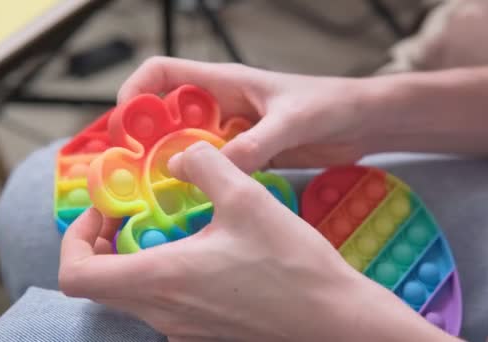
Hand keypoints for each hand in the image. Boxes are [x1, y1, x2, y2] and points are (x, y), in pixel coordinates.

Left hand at [59, 142, 452, 341]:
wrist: (335, 321)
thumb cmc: (294, 265)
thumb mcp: (247, 197)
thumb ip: (204, 165)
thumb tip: (180, 157)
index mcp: (162, 280)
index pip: (75, 275)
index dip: (75, 238)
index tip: (105, 212)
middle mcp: (164, 314)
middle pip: (101, 285)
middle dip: (106, 243)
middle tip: (134, 213)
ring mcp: (184, 330)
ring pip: (134, 295)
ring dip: (137, 258)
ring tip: (173, 227)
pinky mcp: (205, 334)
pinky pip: (166, 306)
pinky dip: (165, 277)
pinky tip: (204, 254)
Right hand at [118, 57, 396, 171]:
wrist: (362, 122)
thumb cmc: (331, 105)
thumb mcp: (293, 121)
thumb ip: (258, 142)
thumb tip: (218, 167)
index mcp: (225, 82)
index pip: (162, 73)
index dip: (135, 92)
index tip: (126, 126)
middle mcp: (222, 106)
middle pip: (167, 116)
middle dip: (148, 140)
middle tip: (136, 175)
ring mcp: (234, 132)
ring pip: (188, 145)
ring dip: (172, 165)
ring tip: (160, 195)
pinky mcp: (248, 154)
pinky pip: (214, 168)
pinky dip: (201, 182)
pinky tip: (197, 204)